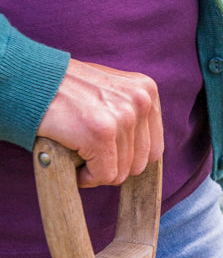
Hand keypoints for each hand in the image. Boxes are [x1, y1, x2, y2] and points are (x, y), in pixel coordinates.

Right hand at [37, 59, 163, 187]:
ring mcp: (123, 117)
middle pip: (140, 161)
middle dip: (113, 166)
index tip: (108, 155)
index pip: (154, 147)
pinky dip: (86, 177)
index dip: (129, 158)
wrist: (33, 79)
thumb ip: (131, 111)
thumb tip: (143, 152)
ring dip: (98, 171)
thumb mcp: (112, 90)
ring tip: (79, 155)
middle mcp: (141, 101)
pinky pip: (104, 175)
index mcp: (147, 90)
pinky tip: (74, 164)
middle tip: (90, 157)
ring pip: (121, 172)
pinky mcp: (101, 134)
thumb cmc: (68, 88)